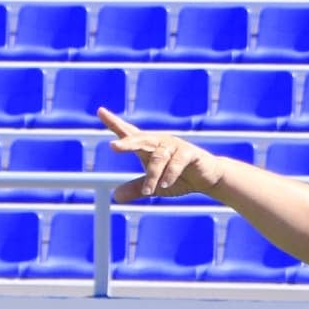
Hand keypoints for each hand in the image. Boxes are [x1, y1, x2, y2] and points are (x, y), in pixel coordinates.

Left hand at [98, 107, 225, 201]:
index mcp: (148, 146)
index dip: (114, 122)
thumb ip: (137, 188)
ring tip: (148, 192)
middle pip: (140, 139)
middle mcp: (159, 142)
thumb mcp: (154, 185)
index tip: (100, 111)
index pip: (129, 133)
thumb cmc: (179, 177)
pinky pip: (176, 162)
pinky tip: (165, 184)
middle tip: (114, 147)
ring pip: (158, 157)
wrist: (208, 178)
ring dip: (152, 175)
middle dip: (127, 143)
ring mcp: (175, 145)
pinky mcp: (189, 153)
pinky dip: (169, 174)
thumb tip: (115, 197)